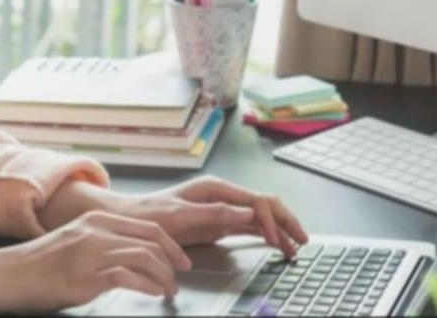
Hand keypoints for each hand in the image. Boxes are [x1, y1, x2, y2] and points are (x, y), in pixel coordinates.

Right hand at [0, 211, 192, 311]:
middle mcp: (96, 231)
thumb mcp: (75, 241)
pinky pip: (128, 277)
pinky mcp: (85, 276)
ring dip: (164, 277)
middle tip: (180, 277)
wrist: (7, 274)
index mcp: (96, 219)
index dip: (171, 245)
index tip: (181, 260)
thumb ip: (101, 242)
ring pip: (145, 257)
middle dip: (173, 261)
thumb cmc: (38, 264)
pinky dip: (147, 286)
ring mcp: (91, 252)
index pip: (147, 226)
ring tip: (168, 291)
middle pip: (152, 240)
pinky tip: (153, 293)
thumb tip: (132, 257)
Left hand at [110, 176, 309, 257]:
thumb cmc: (151, 214)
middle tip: (302, 240)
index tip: (275, 240)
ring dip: (280, 230)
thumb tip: (245, 212)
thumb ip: (213, 213)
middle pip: (264, 205)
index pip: (254, 201)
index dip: (270, 220)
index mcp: (216, 189)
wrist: (134, 220)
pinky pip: (251, 227)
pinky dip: (267, 235)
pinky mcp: (221, 223)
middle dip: (285, 222)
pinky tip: (278, 244)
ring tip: (296, 247)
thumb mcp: (180, 214)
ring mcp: (224, 209)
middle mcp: (223, 195)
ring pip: (262, 217)